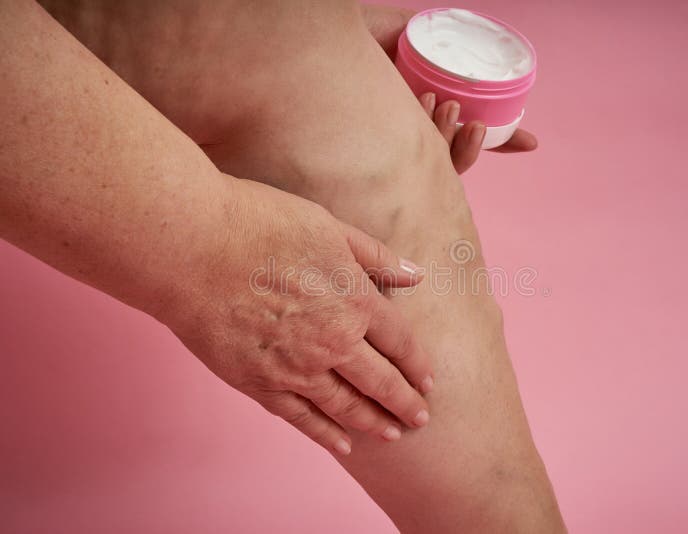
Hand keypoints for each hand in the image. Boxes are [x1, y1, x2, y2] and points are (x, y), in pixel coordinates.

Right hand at [166, 177, 433, 454]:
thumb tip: (417, 275)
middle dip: (406, 403)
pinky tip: (344, 444)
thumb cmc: (259, 224)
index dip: (418, 365)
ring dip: (374, 423)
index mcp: (356, 300)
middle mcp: (334, 340)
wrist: (191, 247)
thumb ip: (376, 256)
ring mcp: (296, 367)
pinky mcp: (259, 383)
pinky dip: (326, 434)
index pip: (401, 343)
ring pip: (346, 406)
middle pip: (381, 382)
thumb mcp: (329, 226)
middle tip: (422, 419)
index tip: (429, 381)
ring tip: (393, 433)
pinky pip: (301, 418)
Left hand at [361, 4, 537, 172]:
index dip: (502, 141)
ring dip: (454, 146)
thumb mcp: (390, 34)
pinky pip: (415, 176)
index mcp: (420, 114)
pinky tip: (430, 120)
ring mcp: (396, 155)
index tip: (530, 144)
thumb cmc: (345, 47)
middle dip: (474, 144)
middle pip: (459, 155)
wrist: (311, 56)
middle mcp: (410, 138)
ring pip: (441, 168)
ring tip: (446, 110)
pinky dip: (433, 154)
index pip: (468, 131)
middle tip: (468, 120)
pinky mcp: (378, 169)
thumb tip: (451, 35)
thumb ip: (420, 34)